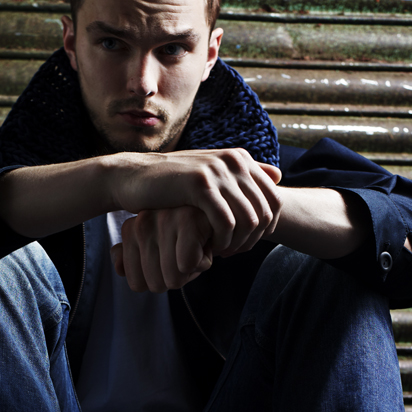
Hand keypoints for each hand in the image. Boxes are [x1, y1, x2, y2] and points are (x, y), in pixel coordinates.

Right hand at [110, 149, 281, 256]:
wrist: (133, 177)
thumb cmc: (174, 183)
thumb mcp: (212, 176)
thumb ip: (244, 176)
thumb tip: (278, 174)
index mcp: (241, 159)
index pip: (275, 201)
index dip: (266, 229)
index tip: (244, 243)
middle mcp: (234, 161)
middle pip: (265, 213)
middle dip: (252, 240)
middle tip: (232, 252)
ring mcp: (218, 170)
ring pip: (249, 220)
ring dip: (237, 244)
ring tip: (221, 252)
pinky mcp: (200, 184)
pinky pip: (226, 222)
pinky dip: (222, 241)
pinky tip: (210, 247)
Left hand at [113, 206, 214, 292]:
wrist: (220, 212)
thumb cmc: (186, 235)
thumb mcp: (156, 249)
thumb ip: (132, 259)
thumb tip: (120, 270)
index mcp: (130, 231)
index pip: (137, 284)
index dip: (160, 280)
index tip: (170, 261)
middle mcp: (142, 222)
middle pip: (156, 285)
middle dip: (177, 277)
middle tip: (186, 254)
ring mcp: (164, 219)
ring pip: (173, 278)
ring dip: (192, 270)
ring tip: (196, 247)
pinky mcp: (188, 219)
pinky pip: (187, 264)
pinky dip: (203, 262)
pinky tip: (207, 245)